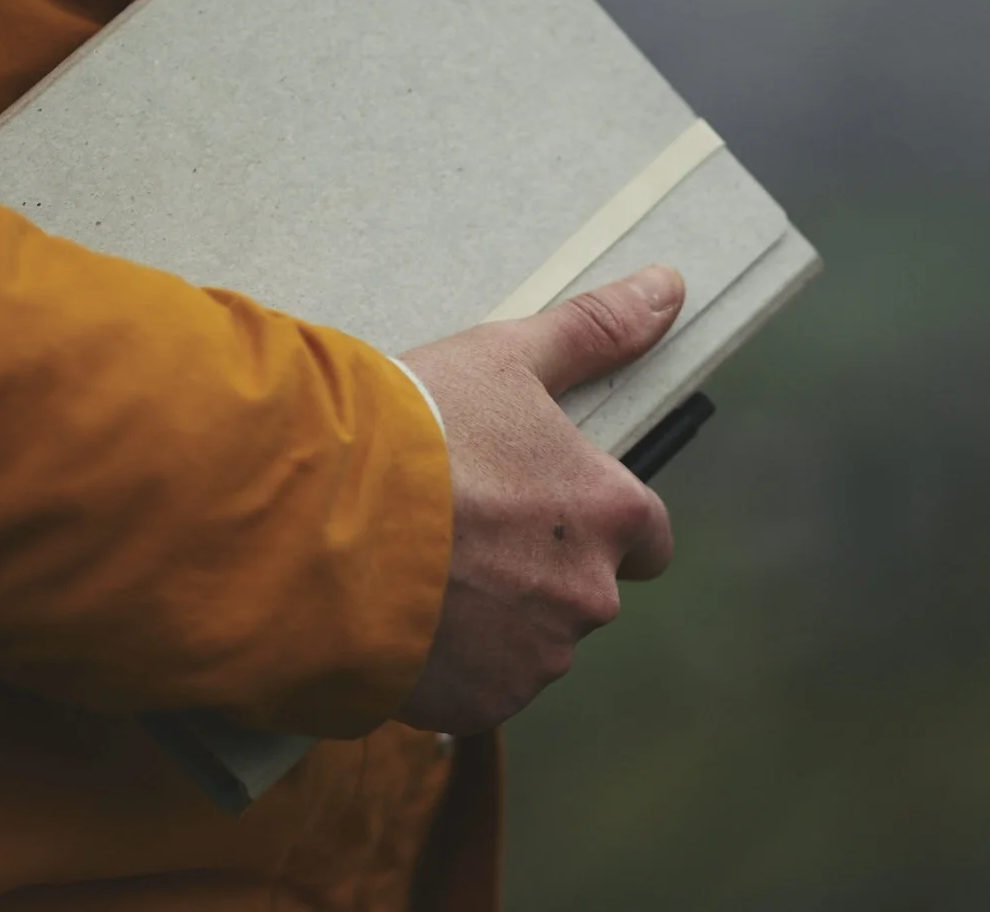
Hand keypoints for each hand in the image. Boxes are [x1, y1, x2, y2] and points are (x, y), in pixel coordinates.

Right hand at [393, 265, 684, 733]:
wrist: (319, 519)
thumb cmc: (418, 429)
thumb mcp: (507, 357)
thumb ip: (596, 329)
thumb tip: (670, 286)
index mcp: (612, 514)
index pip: (649, 537)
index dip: (601, 520)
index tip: (546, 504)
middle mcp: (590, 596)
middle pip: (582, 591)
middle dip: (536, 570)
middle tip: (463, 528)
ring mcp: (535, 659)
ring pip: (529, 642)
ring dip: (492, 618)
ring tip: (423, 569)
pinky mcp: (479, 703)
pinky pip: (478, 687)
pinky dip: (450, 663)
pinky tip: (406, 615)